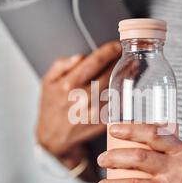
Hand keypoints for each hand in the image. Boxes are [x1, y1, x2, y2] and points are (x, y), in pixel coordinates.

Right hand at [36, 41, 120, 168]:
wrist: (51, 136)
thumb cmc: (51, 106)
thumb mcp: (47, 82)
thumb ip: (61, 65)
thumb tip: (79, 57)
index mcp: (67, 84)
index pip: (92, 63)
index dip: (108, 52)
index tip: (117, 46)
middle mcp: (80, 98)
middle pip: (108, 75)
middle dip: (121, 63)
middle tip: (130, 55)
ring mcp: (91, 113)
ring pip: (114, 91)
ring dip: (125, 78)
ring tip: (134, 68)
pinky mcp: (99, 124)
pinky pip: (115, 107)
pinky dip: (123, 97)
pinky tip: (129, 88)